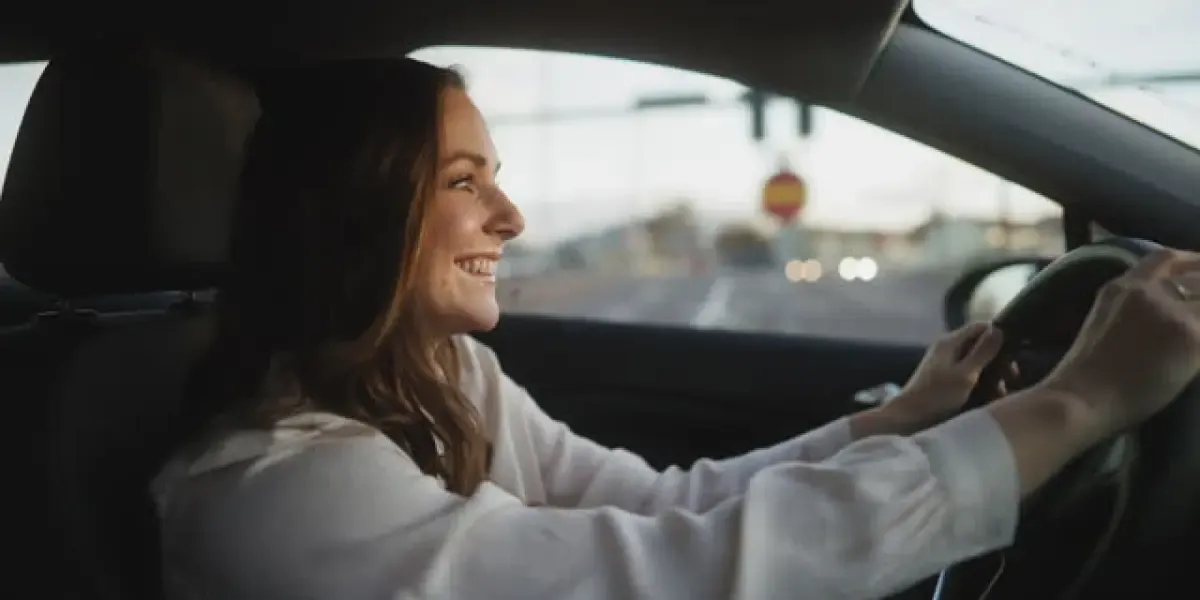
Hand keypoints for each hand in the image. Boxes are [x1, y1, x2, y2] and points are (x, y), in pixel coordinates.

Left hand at [885, 321, 1008, 428]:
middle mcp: (948, 349)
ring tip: (1003, 392)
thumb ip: (982, 352)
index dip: (998, 336)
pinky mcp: (946, 379)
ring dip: (992, 374)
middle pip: (980, 345)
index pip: (980, 327)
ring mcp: (946, 364)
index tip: (1015, 354)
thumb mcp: (964, 374)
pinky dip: (982, 383)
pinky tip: (992, 398)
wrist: (909, 418)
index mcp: (950, 342)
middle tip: (1013, 377)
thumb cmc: (936, 396)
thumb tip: (999, 329)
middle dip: (998, 359)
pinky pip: (970, 375)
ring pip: (977, 362)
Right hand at [1045, 249, 1199, 432]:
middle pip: (1197, 278)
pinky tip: (1199, 358)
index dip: (1189, 262)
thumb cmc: (1082, 378)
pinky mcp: (1191, 336)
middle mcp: (1147, 291)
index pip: (1162, 259)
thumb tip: (1165, 321)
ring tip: (1199, 337)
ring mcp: (1170, 311)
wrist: (1080, 400)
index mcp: (1119, 288)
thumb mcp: (1101, 327)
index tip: (1199, 270)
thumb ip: (1131, 311)